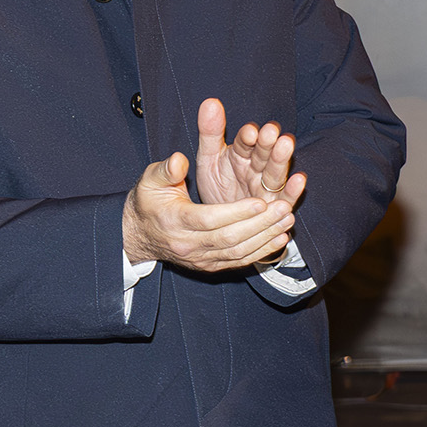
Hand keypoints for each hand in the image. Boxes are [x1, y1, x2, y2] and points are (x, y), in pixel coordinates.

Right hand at [122, 149, 296, 272]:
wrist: (139, 235)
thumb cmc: (148, 201)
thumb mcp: (150, 180)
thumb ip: (166, 170)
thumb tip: (180, 160)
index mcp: (174, 221)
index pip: (209, 219)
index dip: (236, 212)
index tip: (260, 200)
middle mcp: (187, 245)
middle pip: (228, 238)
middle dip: (259, 224)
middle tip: (284, 207)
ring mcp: (199, 259)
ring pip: (237, 252)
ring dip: (265, 237)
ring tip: (287, 219)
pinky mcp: (209, 266)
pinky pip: (238, 261)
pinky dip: (261, 251)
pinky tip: (279, 238)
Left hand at [193, 97, 305, 211]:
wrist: (218, 221)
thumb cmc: (217, 186)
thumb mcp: (208, 158)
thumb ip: (210, 131)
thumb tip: (210, 101)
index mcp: (241, 153)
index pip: (246, 141)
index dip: (248, 136)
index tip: (248, 131)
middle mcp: (258, 167)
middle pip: (265, 153)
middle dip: (268, 143)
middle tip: (271, 132)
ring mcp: (267, 187)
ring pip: (276, 172)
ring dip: (282, 159)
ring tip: (286, 145)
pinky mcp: (275, 208)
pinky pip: (286, 198)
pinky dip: (293, 190)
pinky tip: (299, 179)